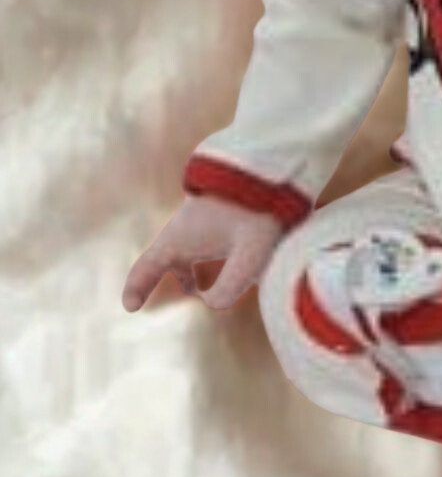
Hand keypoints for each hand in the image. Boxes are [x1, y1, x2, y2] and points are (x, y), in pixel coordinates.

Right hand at [122, 195, 285, 312]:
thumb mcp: (249, 254)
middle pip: (162, 258)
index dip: (136, 287)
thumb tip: (210, 302)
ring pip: (183, 250)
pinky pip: (200, 242)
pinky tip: (223, 266)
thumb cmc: (261, 211)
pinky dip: (200, 259)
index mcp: (181, 236)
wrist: (277, 167)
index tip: (129, 308)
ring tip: (195, 290)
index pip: (147, 266)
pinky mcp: (220, 214)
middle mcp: (185, 227)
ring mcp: (201, 219)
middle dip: (154, 278)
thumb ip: (229, 287)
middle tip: (145, 301)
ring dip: (184, 271)